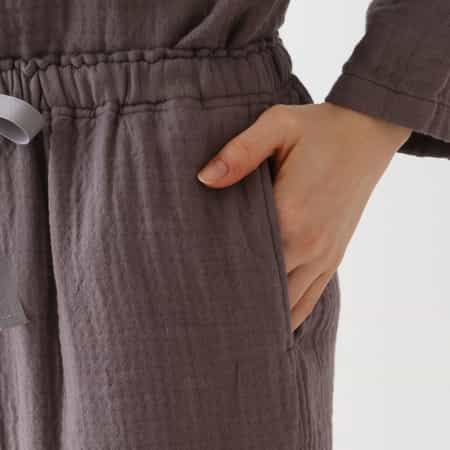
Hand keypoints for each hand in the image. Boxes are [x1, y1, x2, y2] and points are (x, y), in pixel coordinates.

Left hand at [196, 101, 411, 331]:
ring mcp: (325, 255)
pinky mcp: (334, 256)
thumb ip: (241, 152)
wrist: (368, 132)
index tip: (195, 294)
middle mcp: (309, 246)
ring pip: (290, 305)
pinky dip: (291, 314)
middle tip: (206, 319)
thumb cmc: (319, 129)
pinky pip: (312, 298)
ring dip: (263, 315)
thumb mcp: (278, 125)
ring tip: (234, 330)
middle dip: (237, 305)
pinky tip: (272, 324)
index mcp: (290, 218)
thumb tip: (204, 178)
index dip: (219, 281)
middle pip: (265, 292)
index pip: (246, 264)